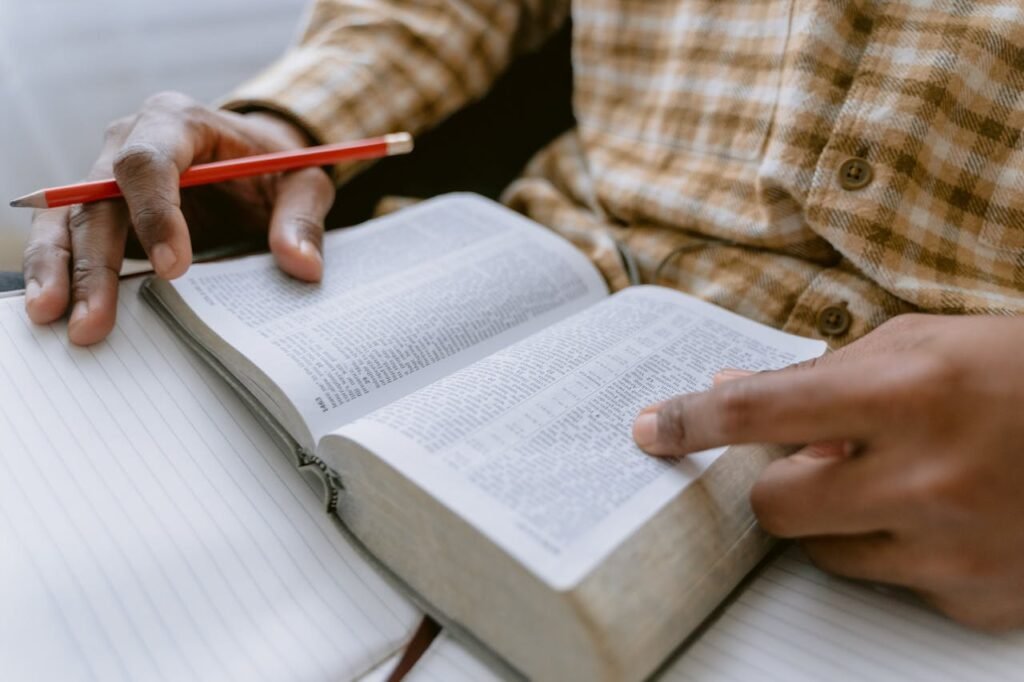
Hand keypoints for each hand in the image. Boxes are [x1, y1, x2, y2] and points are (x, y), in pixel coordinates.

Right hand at [23, 92, 334, 344]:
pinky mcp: (103, 210)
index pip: (150, 163)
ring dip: (60, 272)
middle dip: (93, 263)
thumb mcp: (304, 182)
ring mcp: (108, 176)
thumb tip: (302, 265)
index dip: (155, 215)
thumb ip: (302, 218)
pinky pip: (71, 240)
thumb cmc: (276, 165)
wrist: (256, 157)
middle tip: (91, 320)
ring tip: (53, 318)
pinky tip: (56, 310)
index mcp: (179, 122)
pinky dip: (61, 275)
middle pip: (96, 199)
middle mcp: (130, 141)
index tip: (174, 269)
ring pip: (69, 220)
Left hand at [633, 314, 1023, 630]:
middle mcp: (928, 477)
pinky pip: (892, 583)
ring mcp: (956, 549)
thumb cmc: (1020, 370)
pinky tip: (948, 516)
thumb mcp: (924, 342)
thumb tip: (731, 390)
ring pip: (825, 553)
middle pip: (776, 505)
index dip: (693, 422)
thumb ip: (822, 371)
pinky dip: (899, 550)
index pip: (762, 411)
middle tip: (810, 460)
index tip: (651, 430)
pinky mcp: (979, 599)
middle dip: (776, 482)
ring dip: (837, 518)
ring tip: (894, 482)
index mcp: (910, 391)